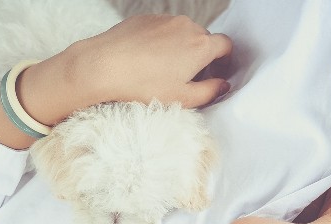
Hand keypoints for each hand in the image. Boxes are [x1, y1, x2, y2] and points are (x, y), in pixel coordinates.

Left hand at [68, 14, 233, 107]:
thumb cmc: (144, 85)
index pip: (226, 45)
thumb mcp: (183, 98)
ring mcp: (166, 19)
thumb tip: (223, 85)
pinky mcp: (146, 18)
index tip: (216, 73)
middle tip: (188, 77)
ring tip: (164, 69)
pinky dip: (162, 41)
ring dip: (181, 47)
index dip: (225, 60)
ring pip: (183, 32)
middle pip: (204, 38)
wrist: (105, 65)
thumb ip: (210, 92)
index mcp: (201, 45)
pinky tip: (147, 59)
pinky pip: (163, 28)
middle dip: (202, 55)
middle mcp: (187, 26)